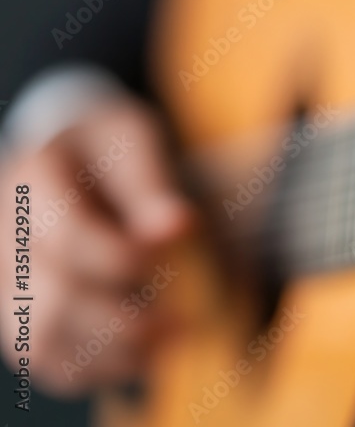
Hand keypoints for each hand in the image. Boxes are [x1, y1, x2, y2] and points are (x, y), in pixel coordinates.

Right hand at [0, 97, 191, 395]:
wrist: (72, 161)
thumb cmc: (106, 150)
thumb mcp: (131, 142)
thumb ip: (150, 182)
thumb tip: (178, 226)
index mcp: (29, 183)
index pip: (65, 237)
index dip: (124, 257)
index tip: (171, 254)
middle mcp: (5, 238)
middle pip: (51, 302)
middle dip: (124, 319)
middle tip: (181, 320)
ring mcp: (6, 281)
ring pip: (40, 342)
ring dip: (112, 351)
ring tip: (168, 339)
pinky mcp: (19, 313)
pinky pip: (44, 359)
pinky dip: (94, 368)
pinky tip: (145, 353)